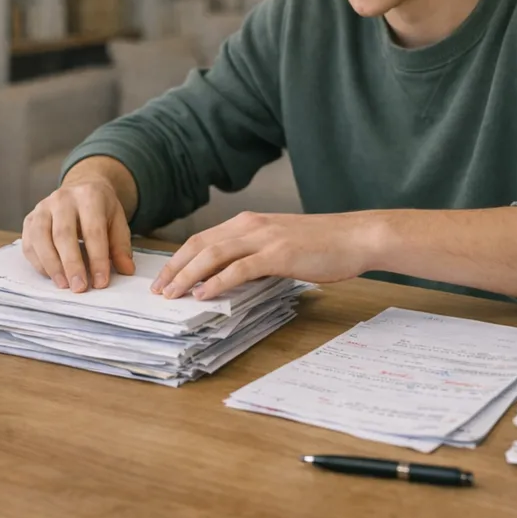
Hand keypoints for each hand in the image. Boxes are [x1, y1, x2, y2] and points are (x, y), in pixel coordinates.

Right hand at [21, 173, 135, 291]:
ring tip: (64, 285)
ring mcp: (42, 208)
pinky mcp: (29, 219)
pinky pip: (29, 244)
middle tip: (79, 288)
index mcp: (89, 196)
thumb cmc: (100, 209)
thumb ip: (121, 246)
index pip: (93, 230)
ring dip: (52, 265)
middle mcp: (62, 199)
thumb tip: (126, 269)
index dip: (97, 258)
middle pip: (63, 234)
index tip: (101, 282)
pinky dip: (39, 263)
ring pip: (41, 238)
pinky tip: (52, 275)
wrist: (81, 187)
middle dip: (71, 264)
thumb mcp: (117, 222)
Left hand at [149, 211, 374, 300]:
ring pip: (213, 255)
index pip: (204, 239)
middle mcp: (251, 226)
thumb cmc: (325, 244)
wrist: (357, 237)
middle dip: (175, 267)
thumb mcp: (282, 245)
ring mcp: (264, 239)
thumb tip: (233, 278)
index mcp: (250, 223)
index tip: (165, 277)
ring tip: (172, 294)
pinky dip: (217, 281)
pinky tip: (203, 294)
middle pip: (200, 244)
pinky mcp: (279, 254)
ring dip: (188, 275)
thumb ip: (256, 256)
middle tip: (159, 290)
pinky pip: (239, 268)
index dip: (180, 258)